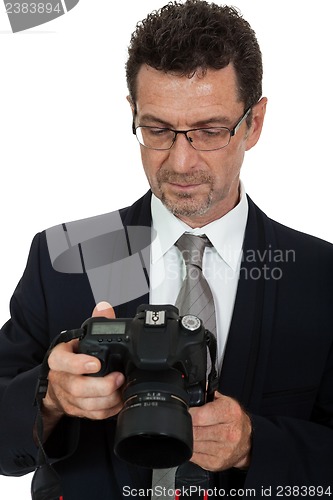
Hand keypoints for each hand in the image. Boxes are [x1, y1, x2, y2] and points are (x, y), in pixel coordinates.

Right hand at [43, 302, 124, 426]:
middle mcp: (60, 379)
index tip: (96, 363)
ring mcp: (67, 397)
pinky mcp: (76, 410)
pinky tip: (119, 402)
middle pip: (77, 388)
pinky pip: (92, 415)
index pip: (61, 361)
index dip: (78, 364)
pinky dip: (108, 411)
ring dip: (107, 400)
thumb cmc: (73, 357)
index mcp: (59, 358)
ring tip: (122, 390)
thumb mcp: (82, 338)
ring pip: (85, 404)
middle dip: (101, 386)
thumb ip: (96, 323)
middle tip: (118, 378)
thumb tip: (105, 307)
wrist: (60, 382)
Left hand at [189, 392, 251, 471]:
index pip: (200, 416)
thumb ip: (208, 395)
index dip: (189, 413)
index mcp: (230, 413)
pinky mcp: (217, 463)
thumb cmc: (233, 419)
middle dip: (187, 426)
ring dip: (188, 438)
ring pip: (193, 445)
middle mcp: (230, 433)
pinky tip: (196, 443)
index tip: (185, 412)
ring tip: (193, 432)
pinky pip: (194, 456)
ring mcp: (224, 450)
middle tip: (186, 423)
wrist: (247, 440)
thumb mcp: (224, 401)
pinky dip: (191, 450)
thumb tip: (194, 391)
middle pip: (195, 431)